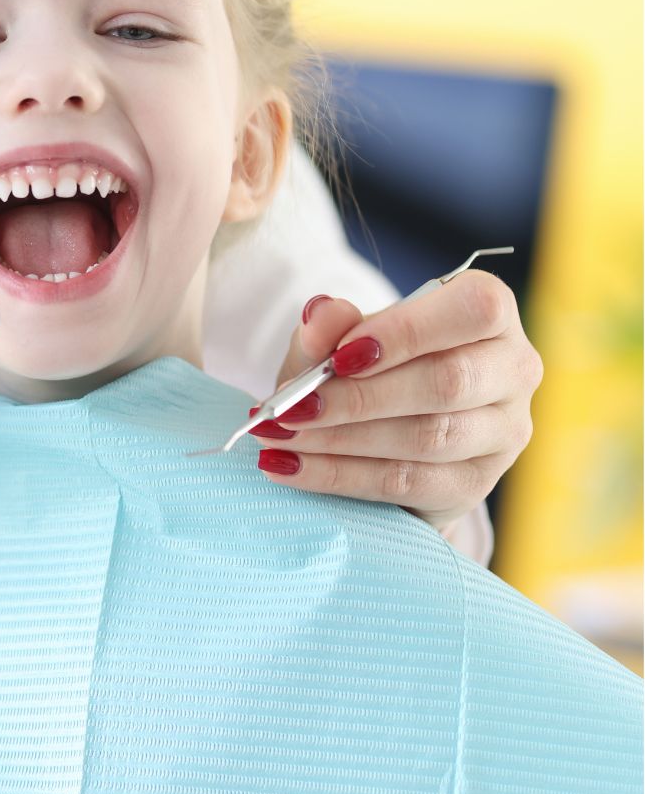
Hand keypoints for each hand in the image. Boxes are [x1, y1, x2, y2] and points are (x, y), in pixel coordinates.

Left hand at [250, 272, 541, 531]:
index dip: (407, 332)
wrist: (377, 429)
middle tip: (291, 408)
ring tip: (279, 437)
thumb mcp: (337, 339)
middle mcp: (513, 370)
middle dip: (358, 398)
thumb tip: (319, 315)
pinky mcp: (476, 483)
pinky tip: (288, 467)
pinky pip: (408, 482)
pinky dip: (339, 475)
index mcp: (490, 314)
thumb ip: (329, 325)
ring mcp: (503, 432)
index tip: (339, 356)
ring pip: (428, 437)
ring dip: (341, 440)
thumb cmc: (365, 367)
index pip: (474, 310)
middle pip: (448, 382)